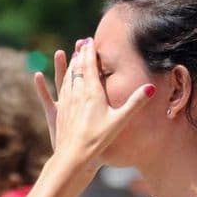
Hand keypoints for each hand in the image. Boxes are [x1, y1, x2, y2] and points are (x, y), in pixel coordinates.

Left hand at [33, 37, 155, 167]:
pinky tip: (45, 76)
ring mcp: (66, 102)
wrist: (74, 155)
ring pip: (66, 78)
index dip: (90, 52)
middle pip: (77, 68)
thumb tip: (151, 87)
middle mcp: (76, 93)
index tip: (90, 40)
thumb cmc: (99, 139)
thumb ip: (135, 103)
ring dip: (69, 65)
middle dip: (80, 54)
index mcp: (92, 92)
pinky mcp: (58, 112)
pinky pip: (54, 92)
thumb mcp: (120, 120)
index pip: (90, 66)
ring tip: (71, 55)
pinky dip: (52, 81)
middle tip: (82, 43)